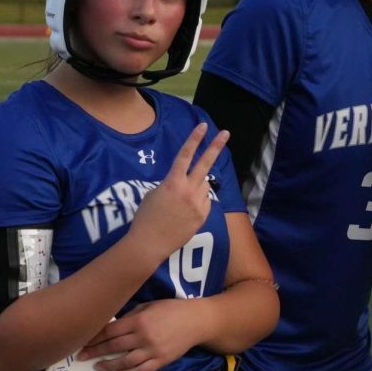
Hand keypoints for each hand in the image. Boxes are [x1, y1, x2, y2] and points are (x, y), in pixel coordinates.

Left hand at [79, 301, 198, 370]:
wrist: (197, 320)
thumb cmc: (173, 309)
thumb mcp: (151, 305)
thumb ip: (132, 315)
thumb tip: (114, 324)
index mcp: (140, 320)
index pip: (110, 331)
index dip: (95, 337)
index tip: (83, 340)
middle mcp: (144, 336)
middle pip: (113, 346)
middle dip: (95, 351)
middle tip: (81, 356)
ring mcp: (153, 350)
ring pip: (124, 361)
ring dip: (108, 364)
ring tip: (97, 366)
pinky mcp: (161, 360)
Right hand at [128, 124, 228, 261]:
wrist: (149, 244)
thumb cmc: (146, 218)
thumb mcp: (153, 194)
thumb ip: (171, 184)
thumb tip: (184, 182)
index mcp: (172, 182)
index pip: (184, 155)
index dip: (193, 139)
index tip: (202, 126)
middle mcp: (188, 189)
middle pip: (205, 163)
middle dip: (215, 147)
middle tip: (226, 133)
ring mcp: (198, 202)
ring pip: (204, 186)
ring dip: (196, 187)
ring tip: (181, 202)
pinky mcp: (203, 214)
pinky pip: (205, 201)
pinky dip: (198, 202)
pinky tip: (184, 213)